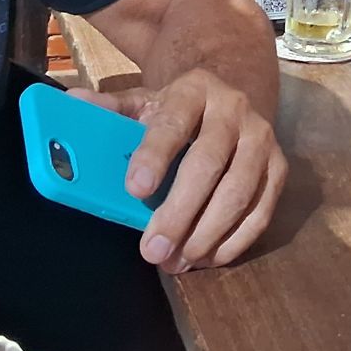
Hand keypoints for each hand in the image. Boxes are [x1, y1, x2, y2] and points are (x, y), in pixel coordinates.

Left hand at [73, 69, 285, 271]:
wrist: (233, 94)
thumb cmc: (180, 109)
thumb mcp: (146, 100)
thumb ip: (112, 108)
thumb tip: (72, 102)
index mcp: (194, 90)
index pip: (173, 123)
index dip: (155, 156)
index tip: (134, 190)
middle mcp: (234, 110)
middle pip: (208, 164)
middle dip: (179, 212)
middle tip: (153, 249)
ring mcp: (262, 139)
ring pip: (239, 192)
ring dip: (207, 234)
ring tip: (177, 261)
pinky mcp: (279, 168)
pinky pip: (262, 210)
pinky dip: (235, 240)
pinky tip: (208, 258)